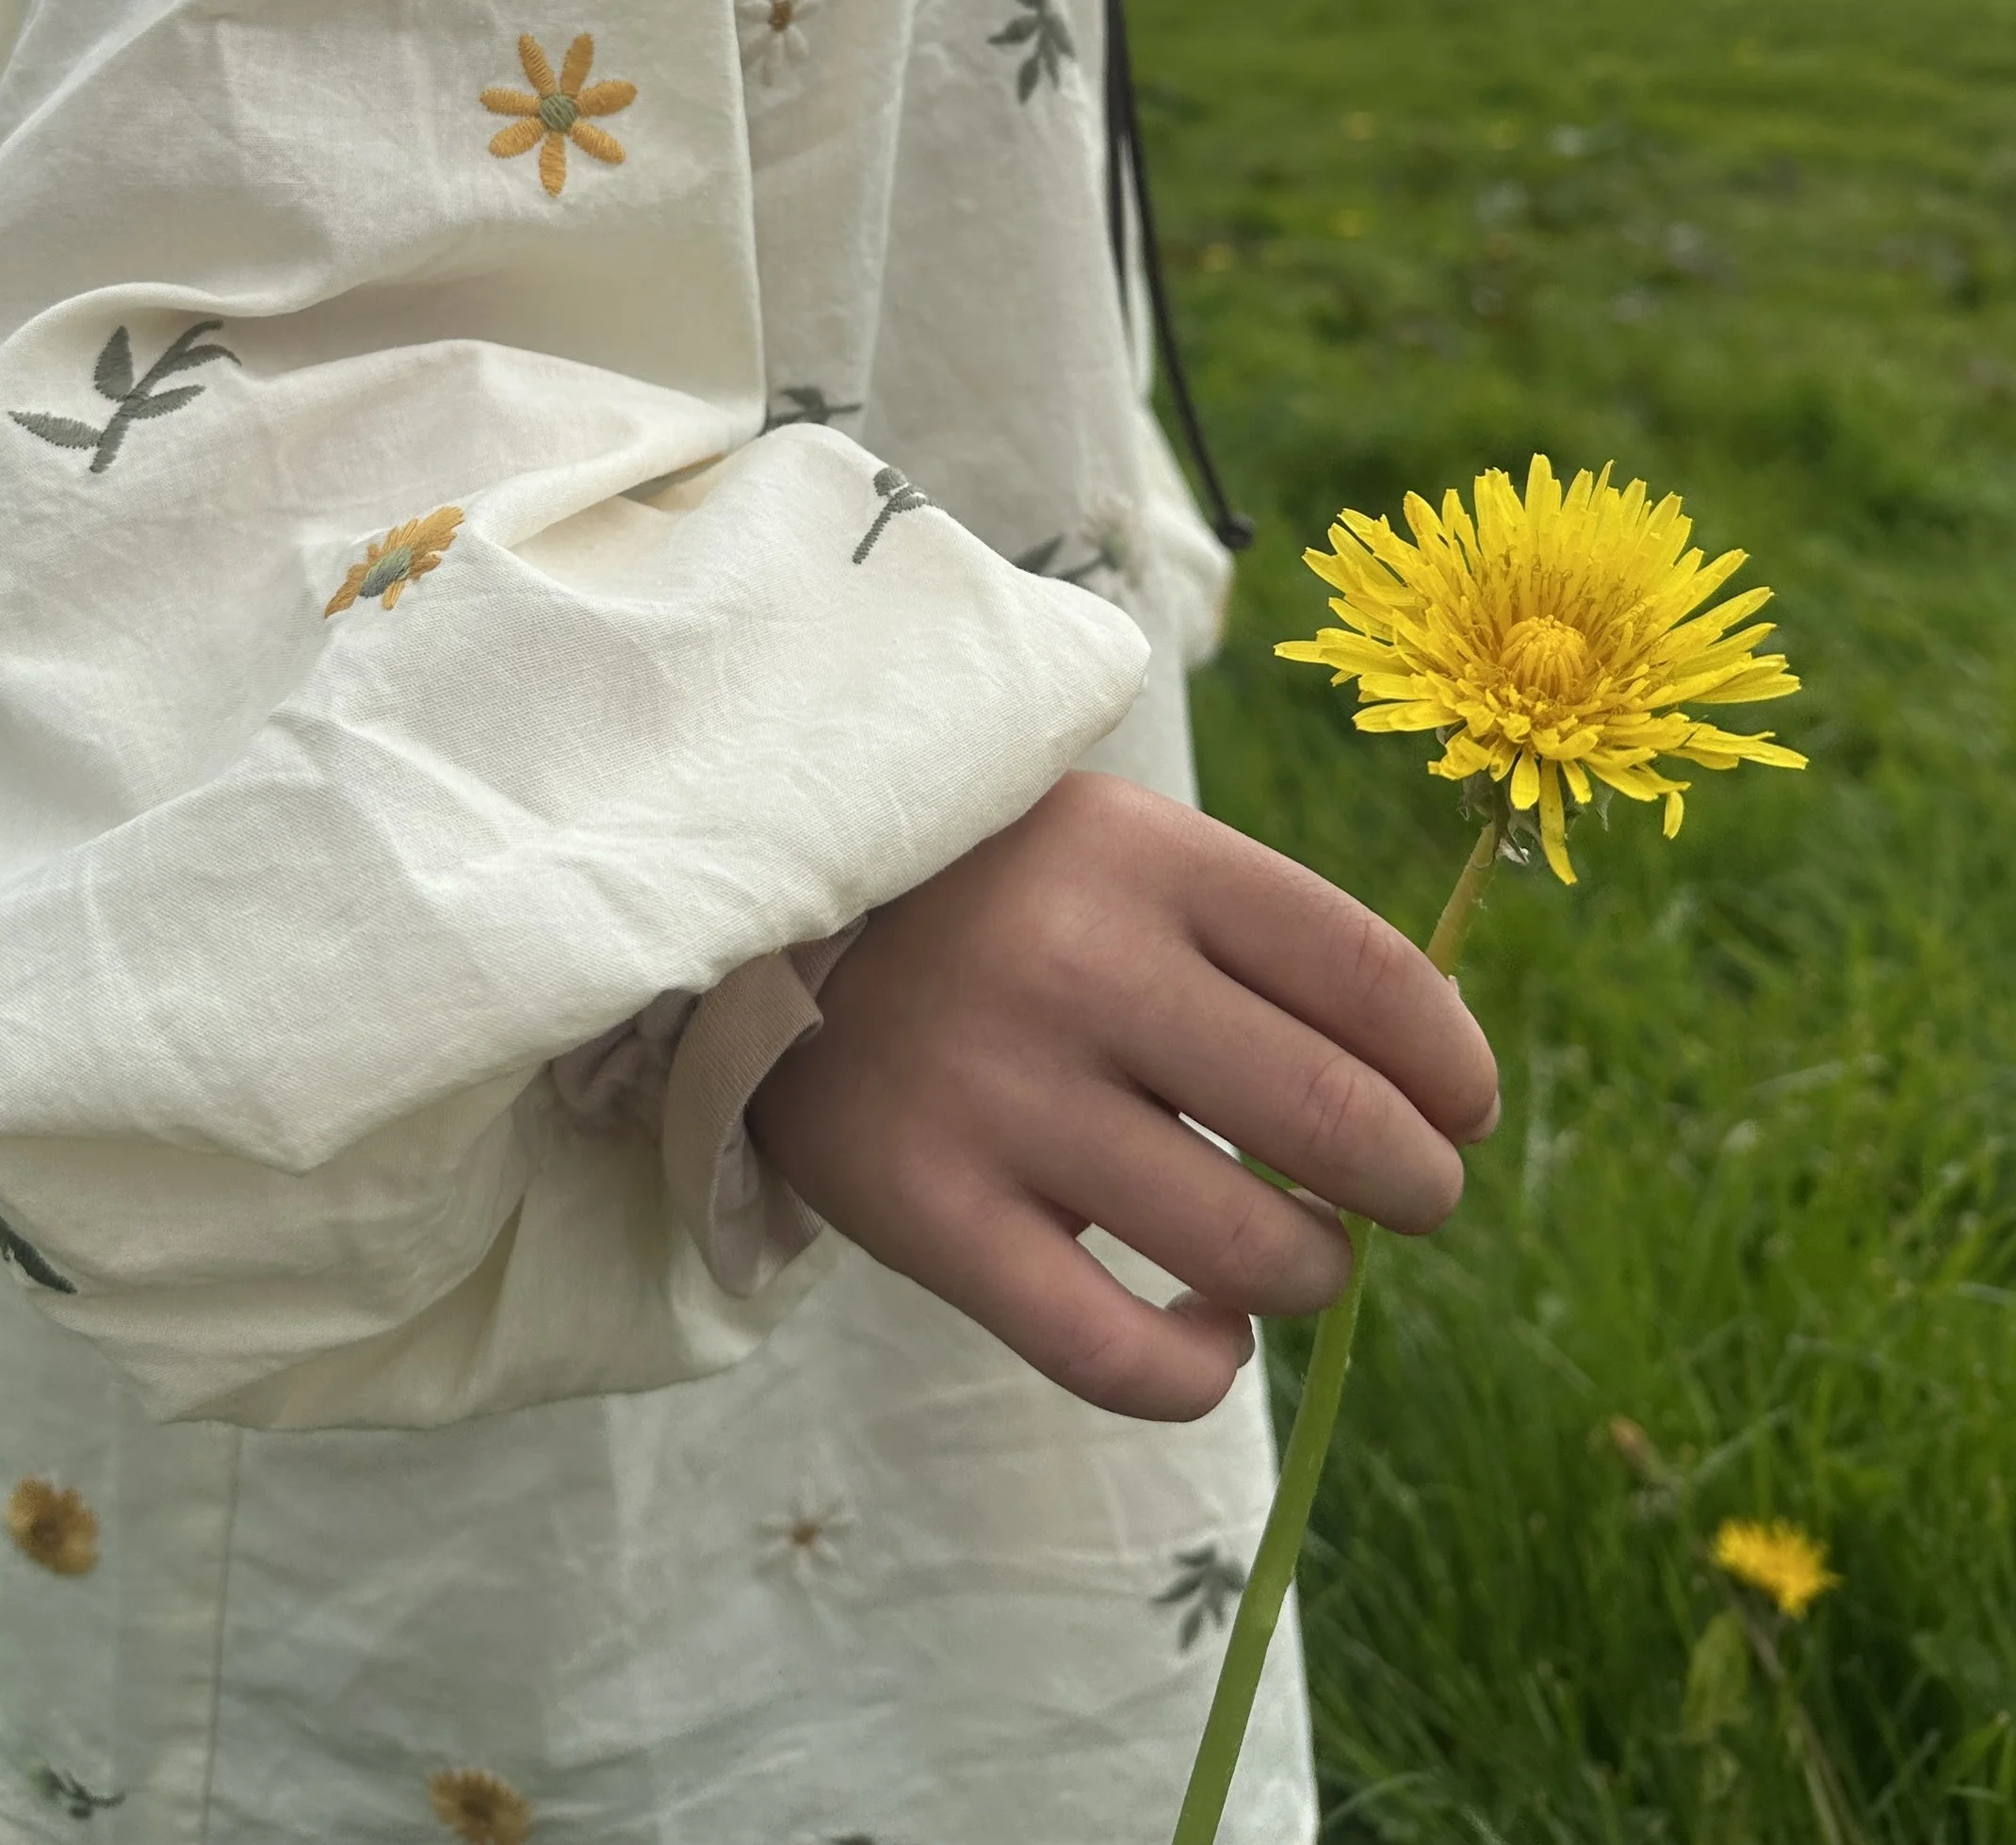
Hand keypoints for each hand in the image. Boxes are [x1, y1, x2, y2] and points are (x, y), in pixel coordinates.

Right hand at [749, 769, 1498, 1421]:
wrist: (754, 922)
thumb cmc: (991, 895)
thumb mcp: (1118, 848)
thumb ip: (1256, 941)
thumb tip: (1430, 1088)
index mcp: (1145, 855)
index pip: (1370, 971)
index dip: (1452, 1062)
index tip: (1464, 1107)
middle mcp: (1079, 965)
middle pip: (1333, 1116)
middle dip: (1416, 1183)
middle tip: (1410, 1196)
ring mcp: (997, 1093)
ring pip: (1247, 1247)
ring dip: (1313, 1274)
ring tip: (1294, 1256)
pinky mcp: (925, 1211)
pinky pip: (1113, 1352)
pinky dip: (1198, 1370)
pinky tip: (1209, 1337)